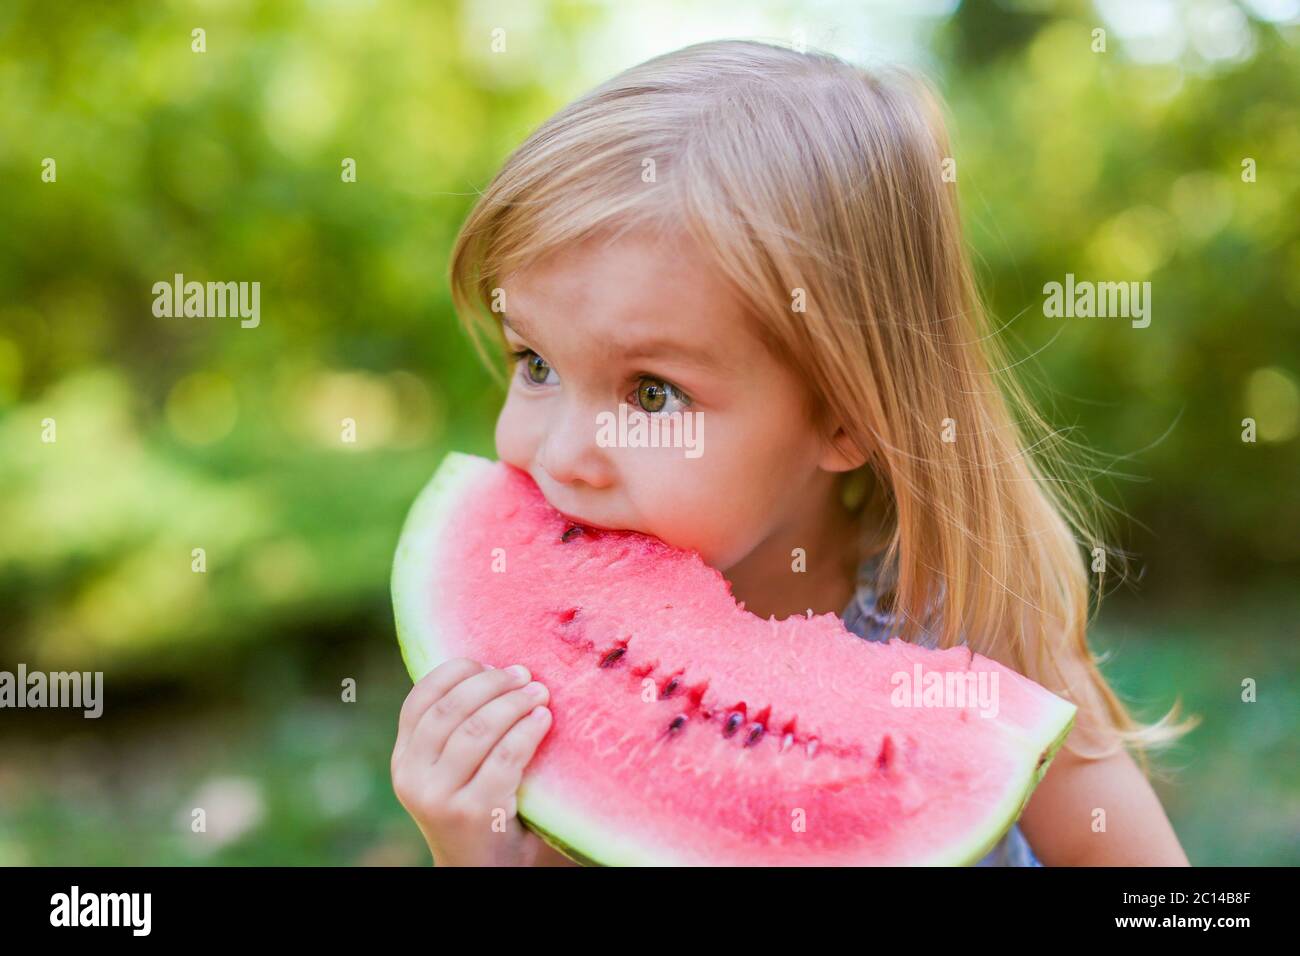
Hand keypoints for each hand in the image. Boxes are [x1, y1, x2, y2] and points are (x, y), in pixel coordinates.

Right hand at [391, 657, 555, 865]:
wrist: (482, 870)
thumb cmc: (477, 807)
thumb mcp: (451, 770)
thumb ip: (456, 729)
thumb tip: (495, 666)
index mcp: (404, 759)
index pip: (420, 699)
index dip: (455, 672)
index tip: (489, 661)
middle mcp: (412, 776)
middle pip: (451, 709)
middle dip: (491, 683)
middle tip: (524, 674)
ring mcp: (439, 796)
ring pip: (478, 729)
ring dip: (514, 702)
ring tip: (540, 693)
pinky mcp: (472, 811)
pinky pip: (505, 756)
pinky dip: (528, 730)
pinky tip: (544, 718)